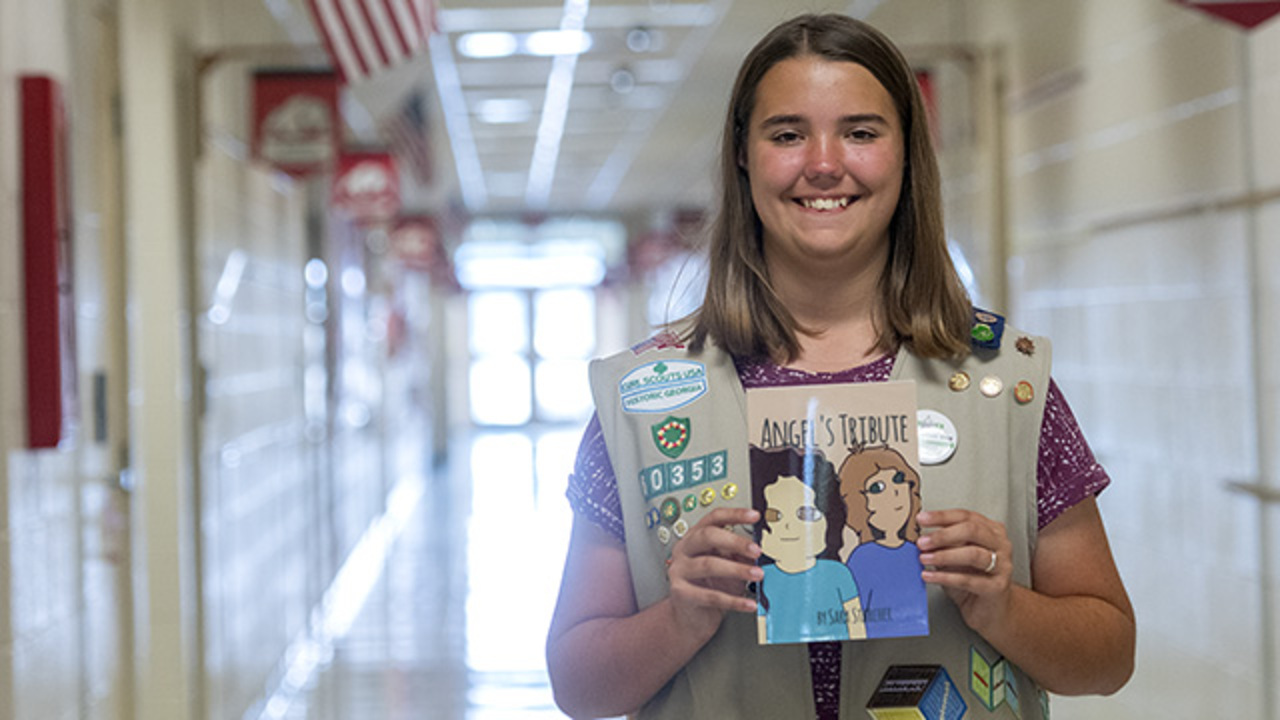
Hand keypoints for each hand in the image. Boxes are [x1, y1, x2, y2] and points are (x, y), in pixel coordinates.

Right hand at [664, 507, 762, 640]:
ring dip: (737, 570)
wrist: (690, 616)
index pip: (713, 518)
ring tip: (757, 575)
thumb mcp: (728, 565)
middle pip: (707, 536)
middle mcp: (684, 549)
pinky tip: (749, 603)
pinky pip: (711, 596)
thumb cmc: (710, 586)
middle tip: (756, 550)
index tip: (755, 516)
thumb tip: (760, 548)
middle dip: (735, 542)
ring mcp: (679, 570)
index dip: (734, 514)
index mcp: (695, 536)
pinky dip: (734, 601)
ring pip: (708, 565)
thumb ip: (741, 554)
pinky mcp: (681, 593)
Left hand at [916, 509, 1013, 633]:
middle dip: (943, 535)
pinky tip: (930, 576)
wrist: (990, 611)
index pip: (966, 516)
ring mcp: (1003, 566)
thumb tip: (922, 537)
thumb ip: (944, 544)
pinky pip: (968, 580)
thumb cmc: (973, 580)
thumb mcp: (956, 557)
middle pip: (972, 531)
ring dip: (944, 556)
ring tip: (924, 559)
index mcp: (991, 531)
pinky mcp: (997, 587)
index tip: (922, 519)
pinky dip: (945, 577)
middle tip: (922, 542)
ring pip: (972, 554)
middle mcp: (1001, 545)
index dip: (942, 516)